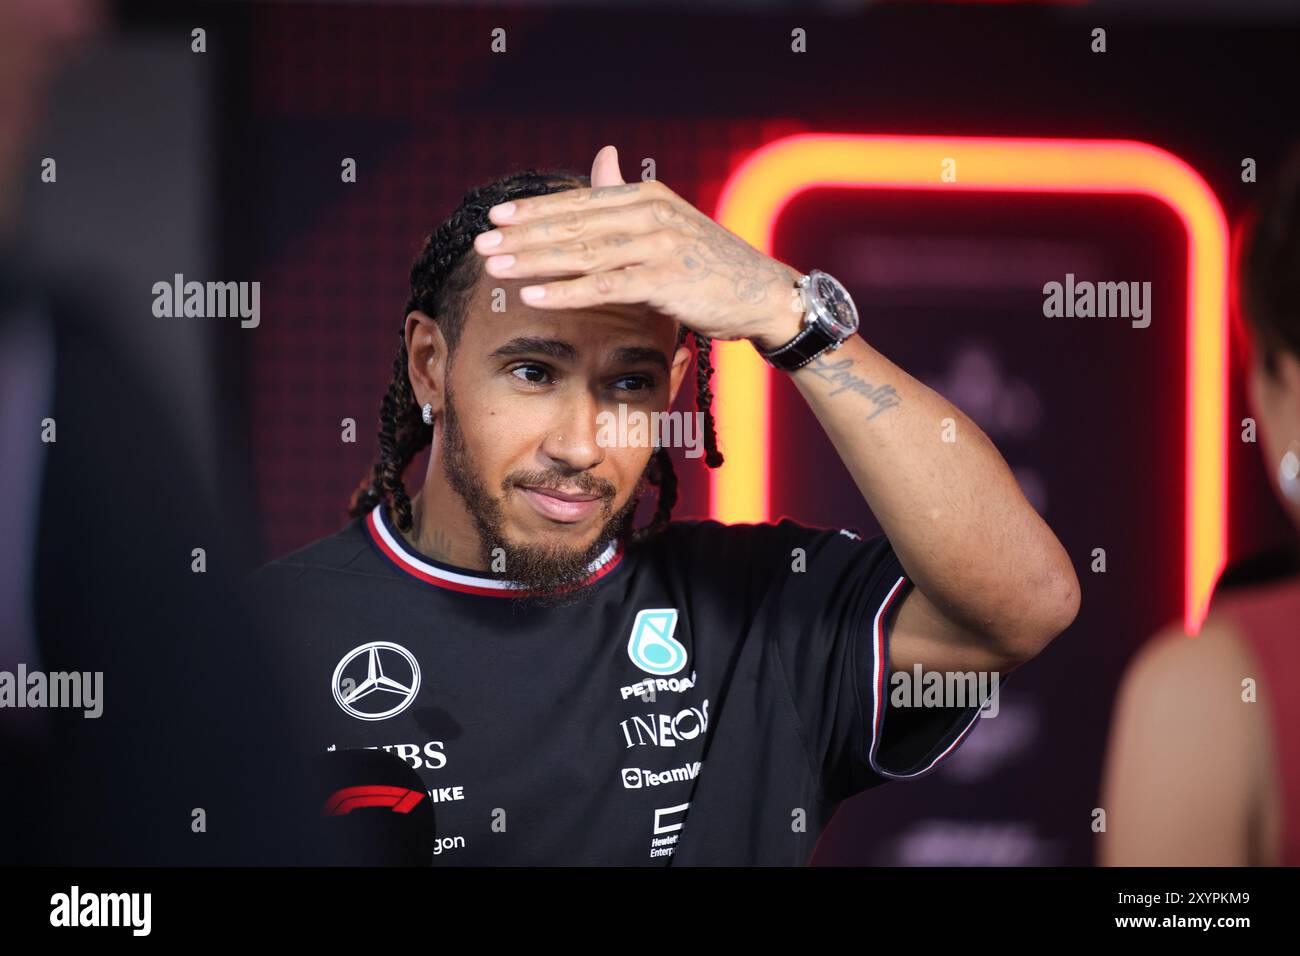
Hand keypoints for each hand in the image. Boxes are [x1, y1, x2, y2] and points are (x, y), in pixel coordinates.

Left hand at [472, 145, 805, 348]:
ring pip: (582, 253)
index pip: (579, 201)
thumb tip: (602, 156)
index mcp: (647, 196)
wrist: (761, 293)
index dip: (534, 209)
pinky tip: (532, 295)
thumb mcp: (668, 221)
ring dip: (533, 260)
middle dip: (522, 234)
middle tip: (482, 242)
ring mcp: (658, 245)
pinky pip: (603, 286)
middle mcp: (650, 213)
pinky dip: (564, 291)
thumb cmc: (710, 265)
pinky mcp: (664, 279)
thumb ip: (627, 194)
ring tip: (495, 266)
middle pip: (573, 224)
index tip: (496, 217)